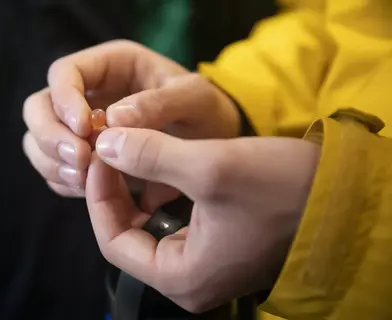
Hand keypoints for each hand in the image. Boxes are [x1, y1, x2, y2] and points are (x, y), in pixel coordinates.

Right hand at [22, 40, 239, 196]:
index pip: (64, 73)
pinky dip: (64, 181)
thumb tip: (114, 119)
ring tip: (85, 179)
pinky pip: (57, 168)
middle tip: (81, 160)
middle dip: (51, 136)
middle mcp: (88, 94)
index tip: (85, 128)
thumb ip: (160, 103)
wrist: (210, 142)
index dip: (65, 99)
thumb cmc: (205, 111)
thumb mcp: (195, 99)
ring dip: (54, 162)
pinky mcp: (86, 156)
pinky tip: (87, 189)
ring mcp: (82, 128)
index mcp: (111, 66)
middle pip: (39, 107)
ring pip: (39, 140)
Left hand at [85, 127, 320, 312]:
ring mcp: (204, 262)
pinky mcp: (216, 241)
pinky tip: (156, 164)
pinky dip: (159, 190)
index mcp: (183, 278)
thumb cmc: (283, 188)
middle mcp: (190, 278)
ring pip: (148, 225)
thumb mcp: (211, 167)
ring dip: (135, 187)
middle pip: (128, 234)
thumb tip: (105, 144)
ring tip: (126, 151)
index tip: (101, 154)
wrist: (342, 196)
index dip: (99, 195)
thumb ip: (151, 155)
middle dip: (115, 190)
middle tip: (110, 149)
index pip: (114, 241)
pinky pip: (171, 219)